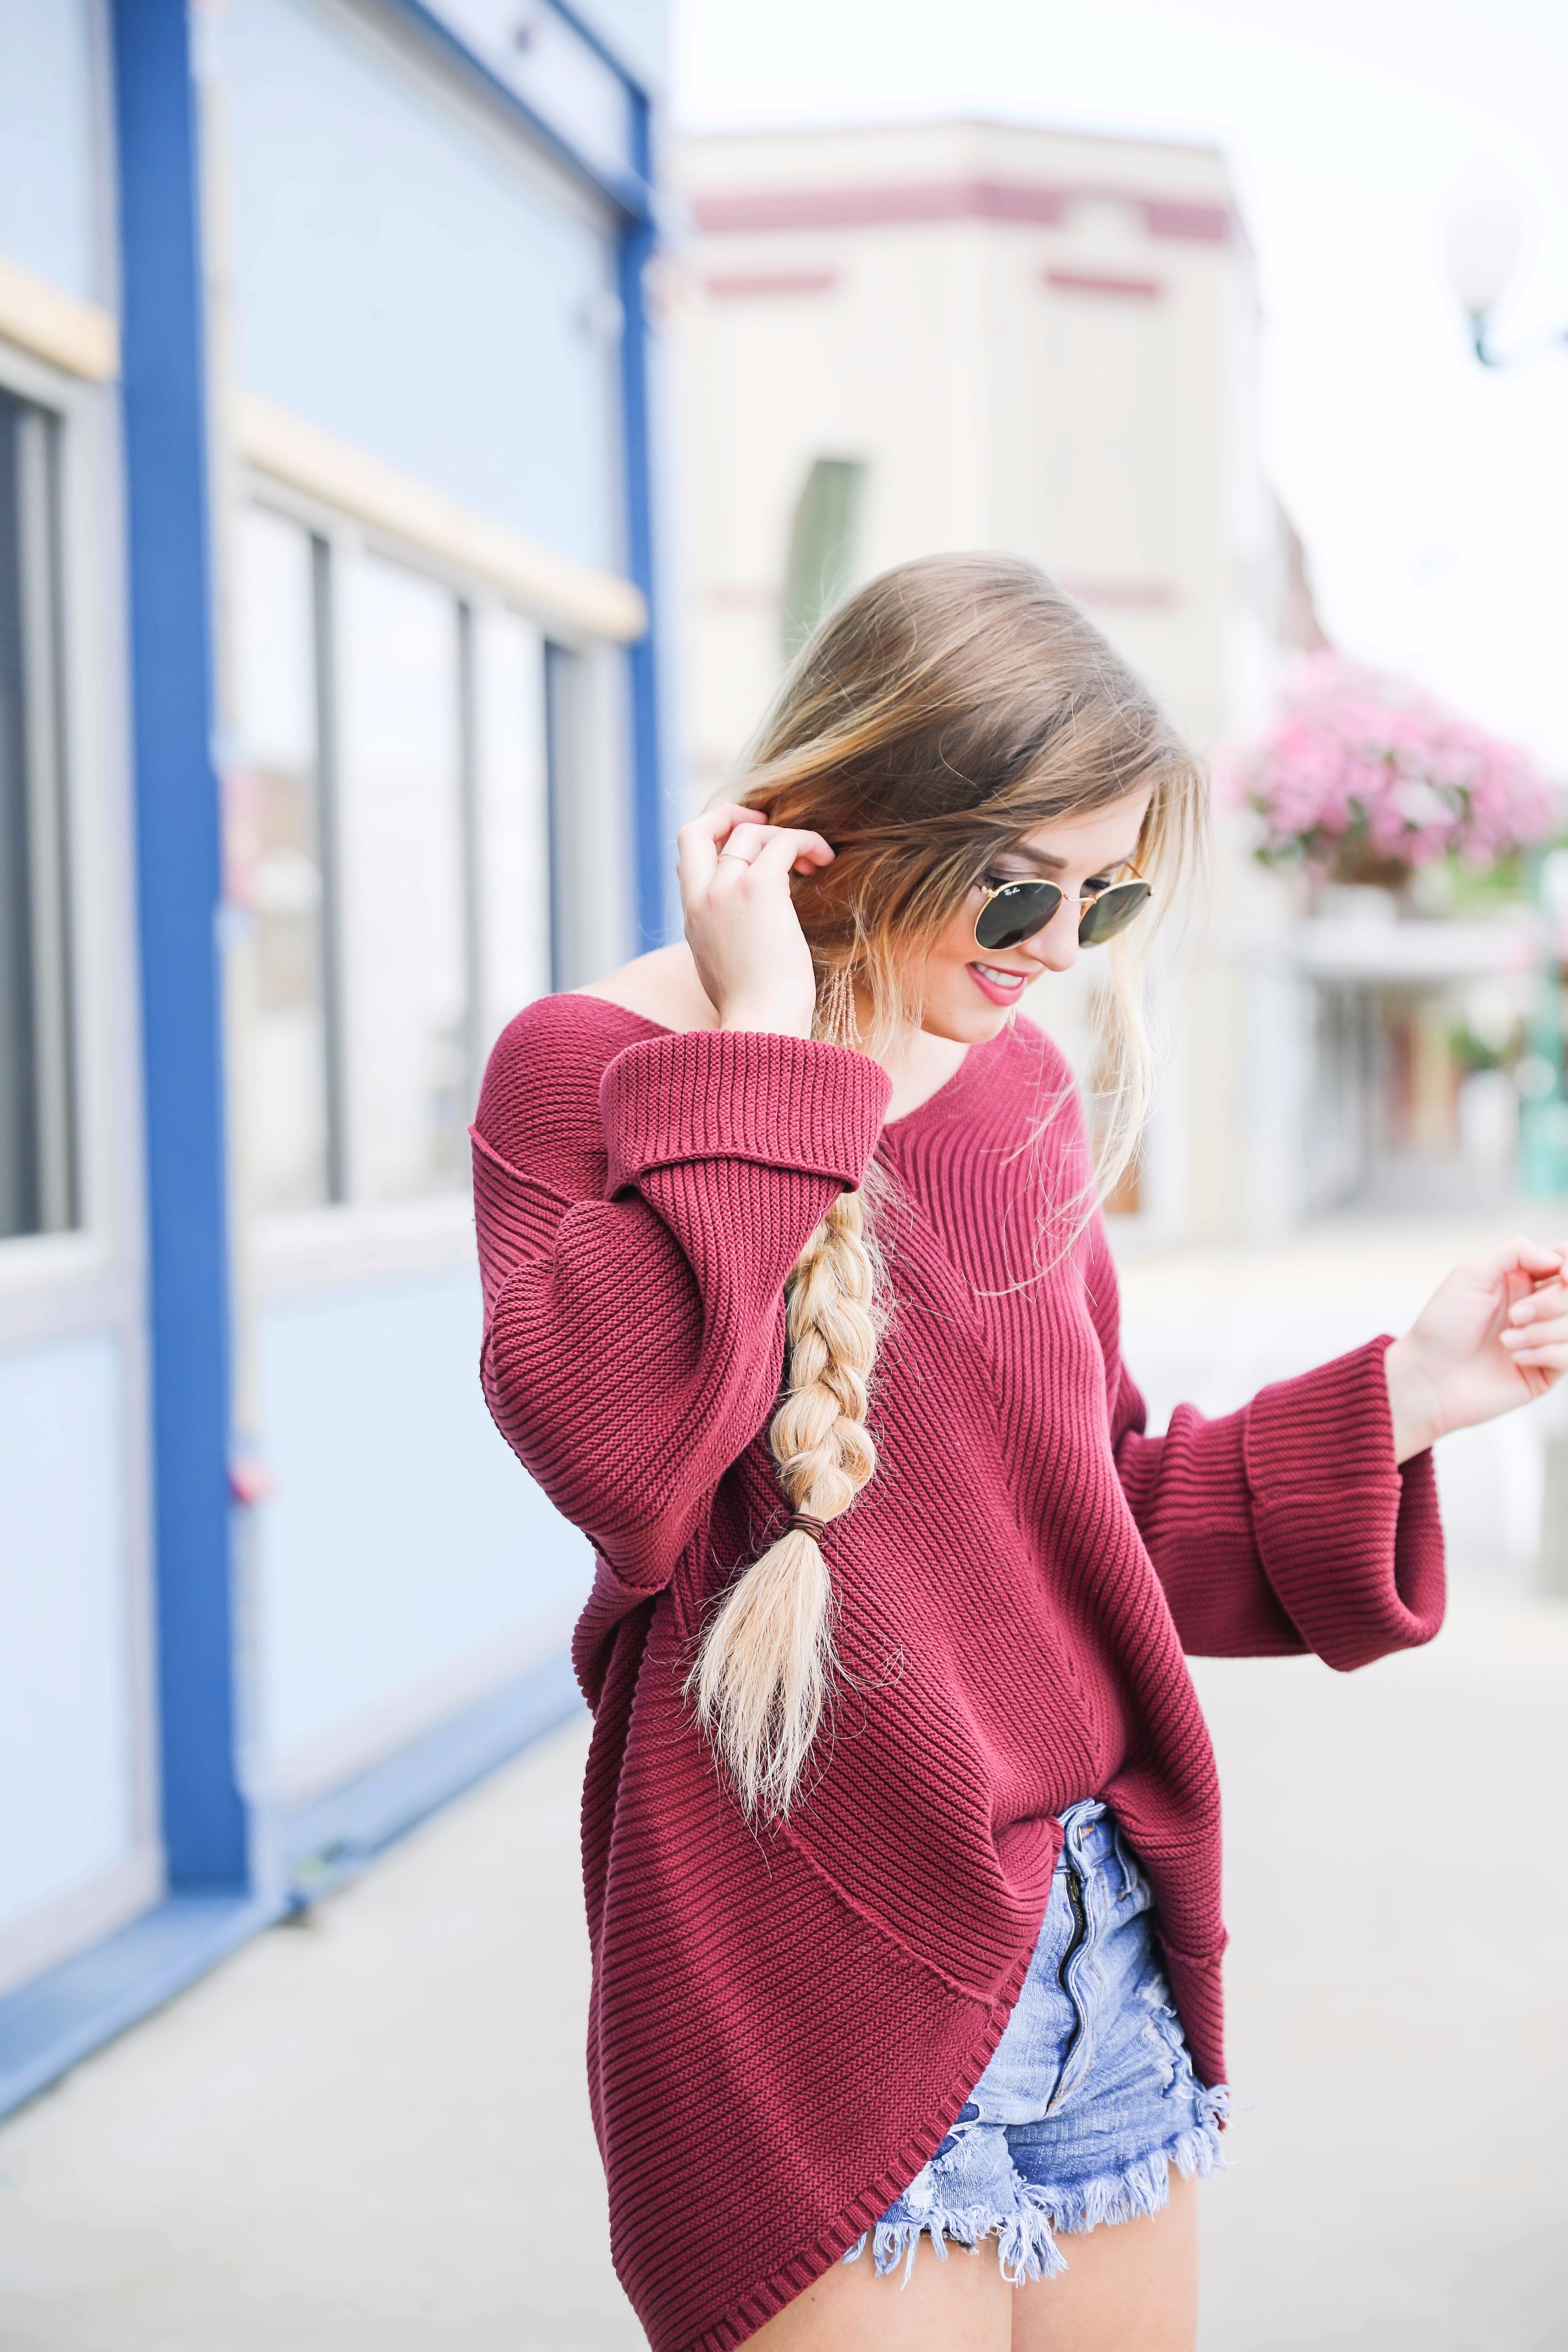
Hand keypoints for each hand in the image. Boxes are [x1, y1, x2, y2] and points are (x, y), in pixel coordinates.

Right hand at [678, 804, 833, 1038]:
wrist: (763, 1027)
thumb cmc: (758, 1014)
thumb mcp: (728, 973)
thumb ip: (727, 942)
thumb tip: (749, 936)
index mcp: (692, 919)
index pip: (686, 858)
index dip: (713, 838)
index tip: (745, 843)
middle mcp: (701, 899)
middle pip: (696, 830)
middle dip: (731, 814)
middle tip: (769, 823)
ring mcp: (725, 890)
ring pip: (750, 832)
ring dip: (785, 836)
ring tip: (815, 859)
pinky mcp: (759, 888)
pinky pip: (781, 842)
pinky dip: (805, 841)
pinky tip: (824, 860)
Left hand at [1383, 1236, 1567, 1462]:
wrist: (1428, 1376)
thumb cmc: (1443, 1325)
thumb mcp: (1472, 1273)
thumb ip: (1516, 1252)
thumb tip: (1556, 1258)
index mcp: (1521, 1278)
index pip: (1565, 1262)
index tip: (1561, 1274)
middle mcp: (1537, 1306)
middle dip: (1550, 1303)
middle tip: (1514, 1316)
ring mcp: (1544, 1338)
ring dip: (1541, 1331)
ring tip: (1505, 1341)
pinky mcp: (1546, 1370)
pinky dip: (1544, 1353)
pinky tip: (1514, 1358)